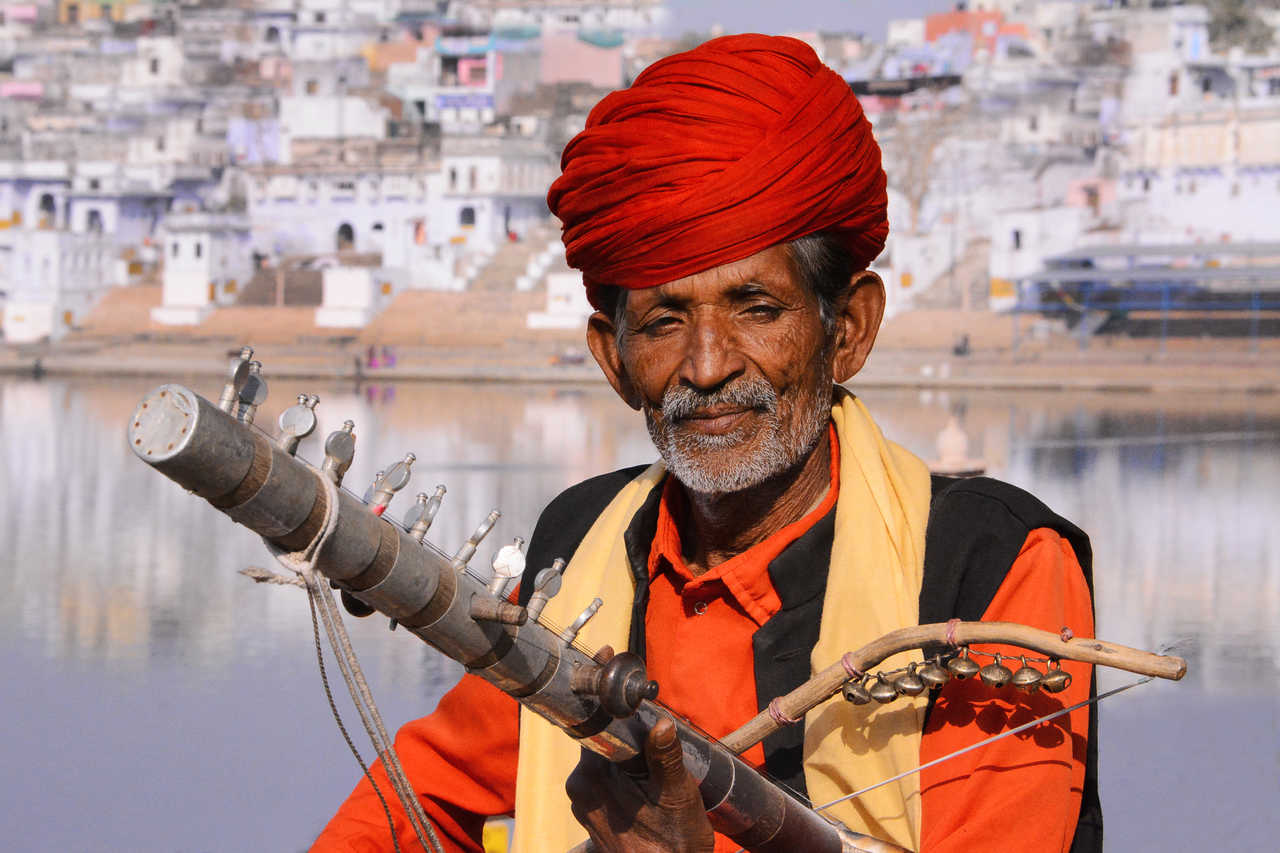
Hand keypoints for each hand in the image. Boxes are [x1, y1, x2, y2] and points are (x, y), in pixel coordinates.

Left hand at [566, 715, 715, 852]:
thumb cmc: (673, 842)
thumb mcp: (677, 795)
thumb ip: (666, 757)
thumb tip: (662, 724)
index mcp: (591, 777)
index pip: (601, 728)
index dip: (627, 724)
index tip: (648, 733)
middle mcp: (579, 789)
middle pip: (605, 746)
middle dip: (632, 749)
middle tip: (658, 764)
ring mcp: (583, 806)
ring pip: (607, 766)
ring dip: (630, 769)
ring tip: (654, 787)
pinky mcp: (591, 818)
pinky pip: (607, 786)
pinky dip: (626, 786)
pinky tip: (647, 801)